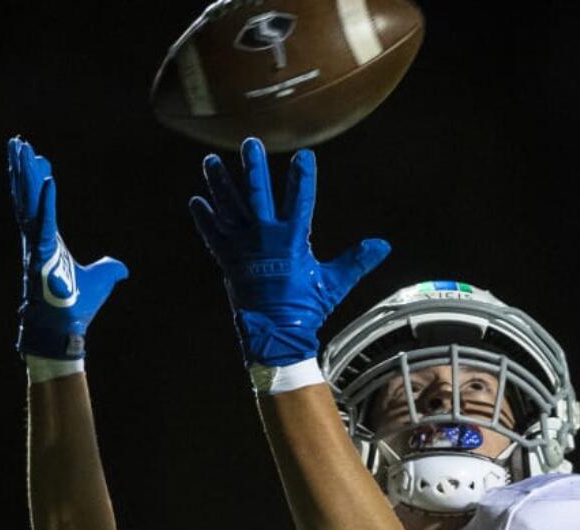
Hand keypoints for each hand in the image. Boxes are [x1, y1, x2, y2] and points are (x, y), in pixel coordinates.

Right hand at [8, 136, 127, 359]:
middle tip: (18, 142)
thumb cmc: (76, 308)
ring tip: (18, 145)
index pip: (41, 205)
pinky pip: (43, 218)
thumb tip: (122, 267)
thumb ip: (110, 269)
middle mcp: (37, 239)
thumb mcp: (101, 280)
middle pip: (27, 196)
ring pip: (27, 200)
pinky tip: (46, 174)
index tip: (41, 160)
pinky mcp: (40, 252)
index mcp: (47, 242)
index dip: (39, 182)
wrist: (64, 329)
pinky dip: (45, 197)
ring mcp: (35, 244)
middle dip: (22, 168)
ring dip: (23, 172)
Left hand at [188, 137, 390, 367]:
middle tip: (250, 144)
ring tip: (210, 162)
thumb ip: (357, 261)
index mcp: (292, 241)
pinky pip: (213, 235)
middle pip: (256, 195)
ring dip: (219, 185)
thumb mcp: (334, 284)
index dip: (303, 177)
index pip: (300, 200)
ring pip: (228, 209)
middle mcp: (264, 239)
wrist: (275, 336)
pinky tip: (196, 201)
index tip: (304, 155)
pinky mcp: (228, 262)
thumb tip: (382, 245)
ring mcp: (242, 249)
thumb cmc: (306, 309)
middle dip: (254, 168)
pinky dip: (204, 219)